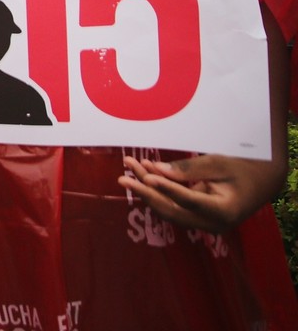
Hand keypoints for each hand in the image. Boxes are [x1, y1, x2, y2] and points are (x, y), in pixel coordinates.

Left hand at [119, 152, 284, 232]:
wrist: (262, 180)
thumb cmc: (244, 168)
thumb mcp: (220, 163)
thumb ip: (189, 169)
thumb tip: (157, 171)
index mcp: (224, 212)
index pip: (189, 202)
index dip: (167, 190)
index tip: (147, 178)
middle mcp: (211, 223)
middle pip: (172, 210)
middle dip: (146, 192)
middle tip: (123, 176)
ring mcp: (203, 222)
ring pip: (168, 207)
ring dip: (148, 188)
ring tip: (130, 166)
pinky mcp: (196, 215)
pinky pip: (172, 203)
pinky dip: (158, 187)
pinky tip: (144, 170)